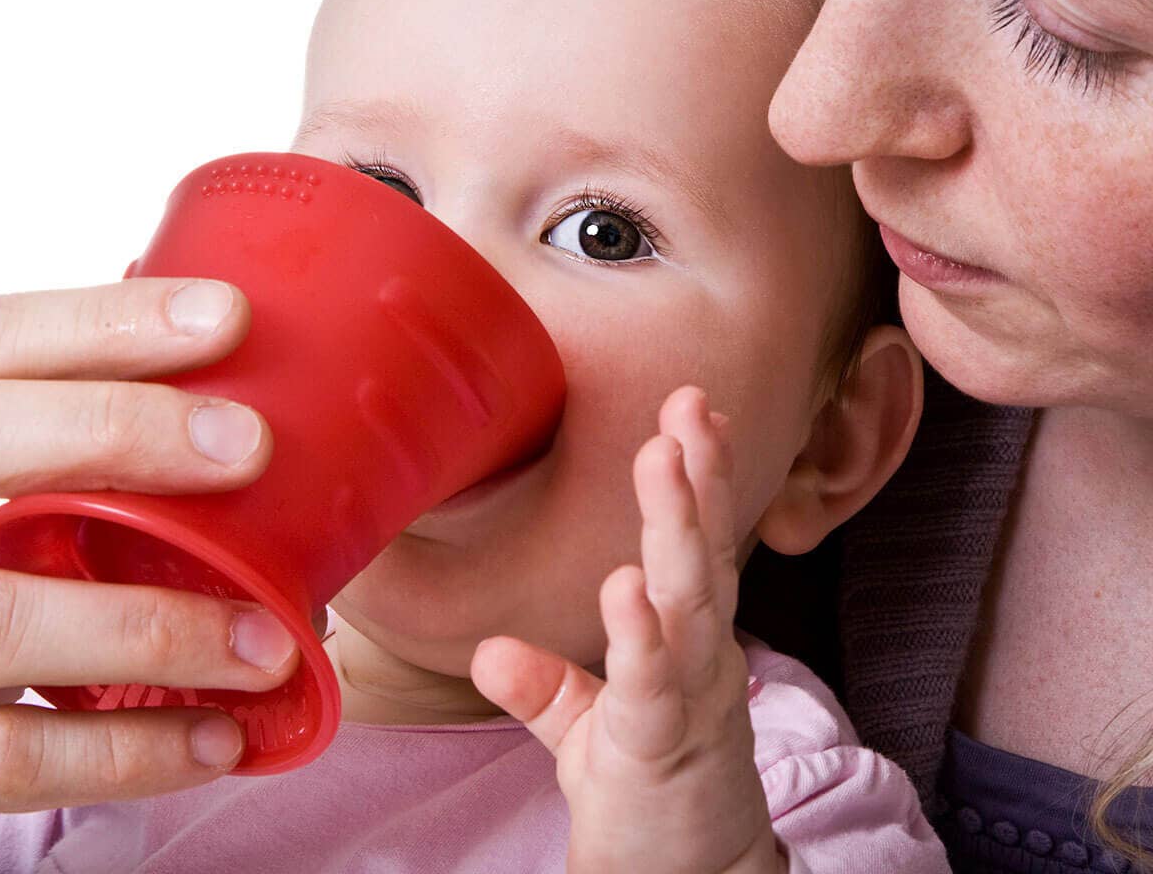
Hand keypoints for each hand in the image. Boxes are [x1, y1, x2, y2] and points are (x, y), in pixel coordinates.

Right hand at [0, 280, 300, 824]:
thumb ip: (67, 442)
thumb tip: (224, 379)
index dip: (106, 322)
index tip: (228, 316)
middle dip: (117, 429)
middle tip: (252, 444)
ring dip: (154, 627)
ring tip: (272, 643)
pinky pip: (2, 757)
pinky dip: (121, 753)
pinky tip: (218, 737)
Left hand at [471, 386, 784, 873]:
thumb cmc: (648, 790)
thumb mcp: (589, 727)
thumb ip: (547, 684)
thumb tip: (490, 649)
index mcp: (686, 638)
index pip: (694, 543)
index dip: (700, 476)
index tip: (694, 409)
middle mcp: (700, 655)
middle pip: (701, 552)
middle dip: (698, 475)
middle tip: (690, 402)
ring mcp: (690, 698)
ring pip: (689, 600)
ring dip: (678, 526)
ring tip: (663, 455)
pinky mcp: (665, 748)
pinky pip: (654, 685)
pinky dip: (643, 636)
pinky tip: (627, 586)